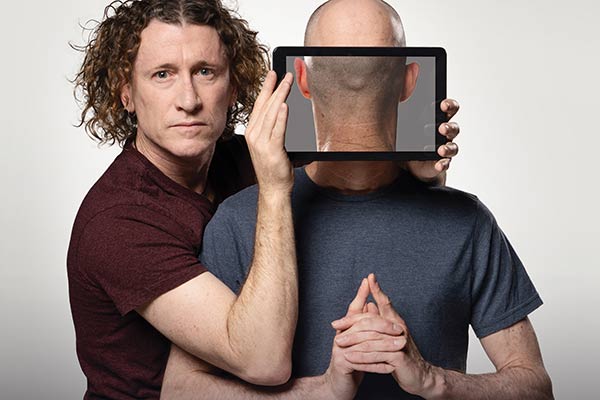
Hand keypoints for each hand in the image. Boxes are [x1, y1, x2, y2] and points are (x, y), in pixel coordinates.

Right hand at [245, 70, 293, 193]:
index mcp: (253, 133)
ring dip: (280, 96)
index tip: (272, 75)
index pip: (259, 105)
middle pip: (265, 106)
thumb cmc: (274, 168)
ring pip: (271, 114)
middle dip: (275, 88)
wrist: (273, 188)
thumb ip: (275, 128)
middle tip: (285, 74)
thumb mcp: (271, 144)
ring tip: (288, 83)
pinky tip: (285, 105)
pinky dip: (281, 117)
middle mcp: (254, 135)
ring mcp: (261, 143)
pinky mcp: (272, 150)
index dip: (266, 88)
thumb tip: (285, 111)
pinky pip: (277, 130)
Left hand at [331, 274, 435, 397]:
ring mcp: (400, 342)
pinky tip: (350, 358)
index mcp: (396, 321)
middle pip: (372, 321)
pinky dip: (362, 357)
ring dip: (353, 341)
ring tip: (338, 343)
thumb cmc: (402, 355)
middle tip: (334, 325)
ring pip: (372, 339)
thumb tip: (370, 305)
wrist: (419, 376)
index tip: (369, 277)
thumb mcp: (389, 336)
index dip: (378, 289)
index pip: (386, 302)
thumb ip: (380, 321)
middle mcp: (399, 328)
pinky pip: (377, 356)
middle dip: (352, 322)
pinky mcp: (400, 358)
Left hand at [405, 99, 459, 183]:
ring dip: (448, 148)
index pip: (449, 109)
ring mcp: (443, 150)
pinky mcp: (438, 164)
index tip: (443, 105)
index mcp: (437, 119)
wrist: (405, 161)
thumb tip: (399, 87)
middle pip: (453, 128)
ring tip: (441, 149)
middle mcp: (443, 135)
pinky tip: (438, 164)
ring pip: (452, 147)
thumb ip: (404, 105)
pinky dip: (442, 164)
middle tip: (441, 128)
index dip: (449, 106)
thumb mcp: (404, 121)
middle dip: (449, 127)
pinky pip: (444, 164)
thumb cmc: (408, 137)